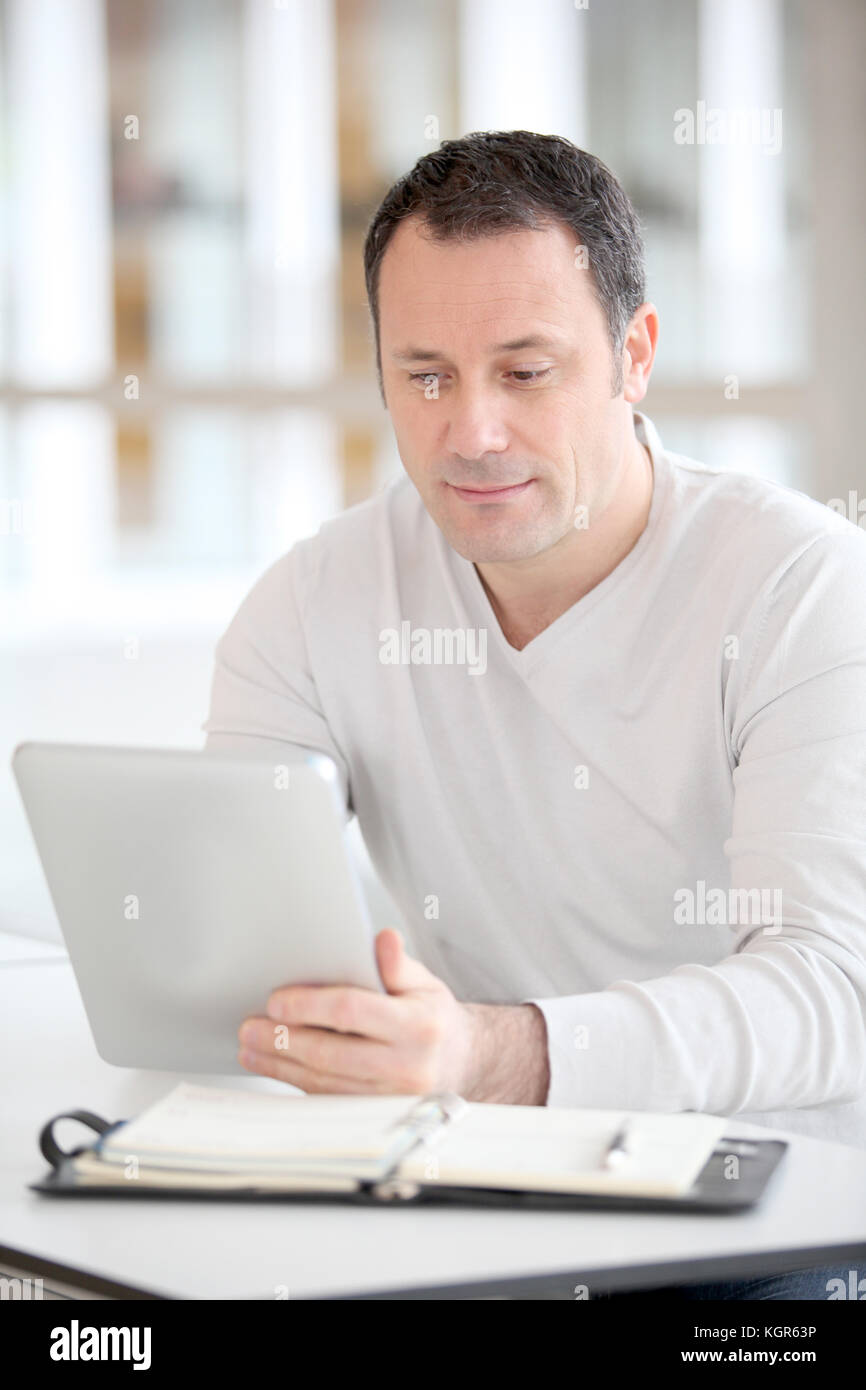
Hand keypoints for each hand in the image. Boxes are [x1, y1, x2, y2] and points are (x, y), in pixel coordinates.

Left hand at [236, 928, 549, 1101]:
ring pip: (325, 1082)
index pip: (353, 1011)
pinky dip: (295, 1082)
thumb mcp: (424, 982)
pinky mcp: (375, 1114)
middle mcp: (406, 1065)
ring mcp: (391, 1097)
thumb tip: (384, 939)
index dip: (309, 1006)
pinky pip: (329, 1099)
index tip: (276, 1000)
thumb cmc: (433, 1017)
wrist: (459, 1063)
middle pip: (331, 1053)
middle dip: (284, 1039)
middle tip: (251, 1026)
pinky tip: (274, 1066)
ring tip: (251, 1046)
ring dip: (281, 1064)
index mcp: (418, 1025)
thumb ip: (397, 963)